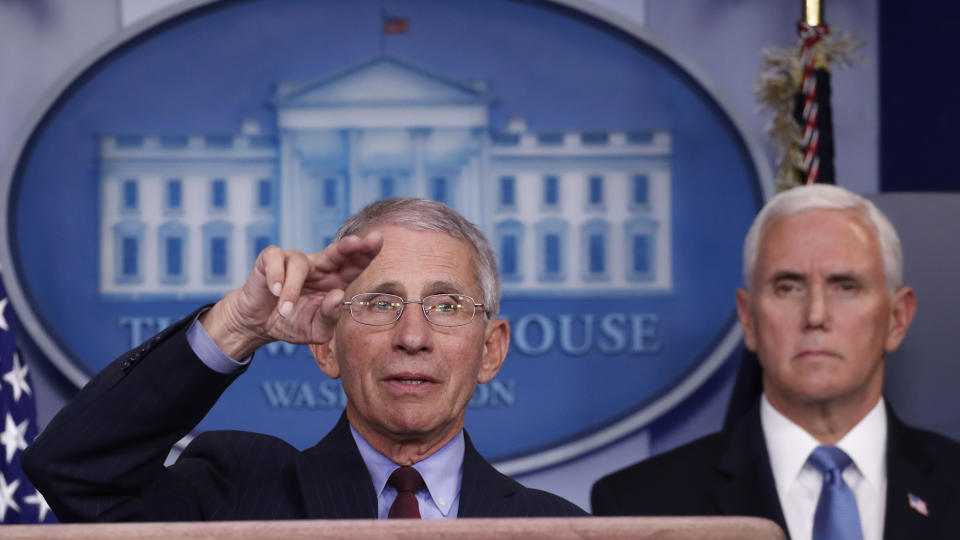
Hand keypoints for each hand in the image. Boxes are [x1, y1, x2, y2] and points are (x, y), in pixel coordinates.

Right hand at [200, 232, 382, 358]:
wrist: (259, 324)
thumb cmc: (293, 323)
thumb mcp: (316, 328)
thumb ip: (330, 316)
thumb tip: (337, 295)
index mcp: (336, 280)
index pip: (355, 264)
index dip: (366, 252)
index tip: (377, 240)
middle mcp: (320, 266)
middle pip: (336, 251)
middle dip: (348, 246)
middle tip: (356, 242)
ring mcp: (296, 259)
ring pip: (299, 264)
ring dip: (292, 290)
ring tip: (286, 310)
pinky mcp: (271, 258)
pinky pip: (276, 259)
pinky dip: (276, 278)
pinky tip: (274, 292)